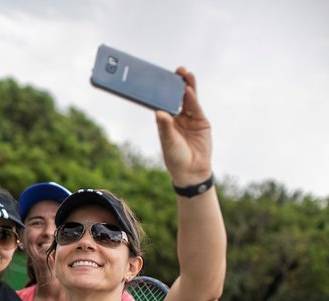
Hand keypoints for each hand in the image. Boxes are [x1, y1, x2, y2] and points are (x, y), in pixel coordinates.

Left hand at [156, 68, 212, 185]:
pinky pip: (196, 107)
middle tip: (174, 71)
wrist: (192, 171)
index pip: (163, 102)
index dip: (161, 91)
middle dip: (175, 84)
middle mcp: (177, 118)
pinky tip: (189, 89)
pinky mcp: (201, 121)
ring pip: (188, 99)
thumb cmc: (175, 158)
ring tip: (184, 73)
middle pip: (176, 97)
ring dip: (186, 86)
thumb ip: (165, 127)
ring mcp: (190, 119)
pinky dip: (192, 98)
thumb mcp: (168, 142)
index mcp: (165, 121)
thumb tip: (159, 112)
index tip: (157, 79)